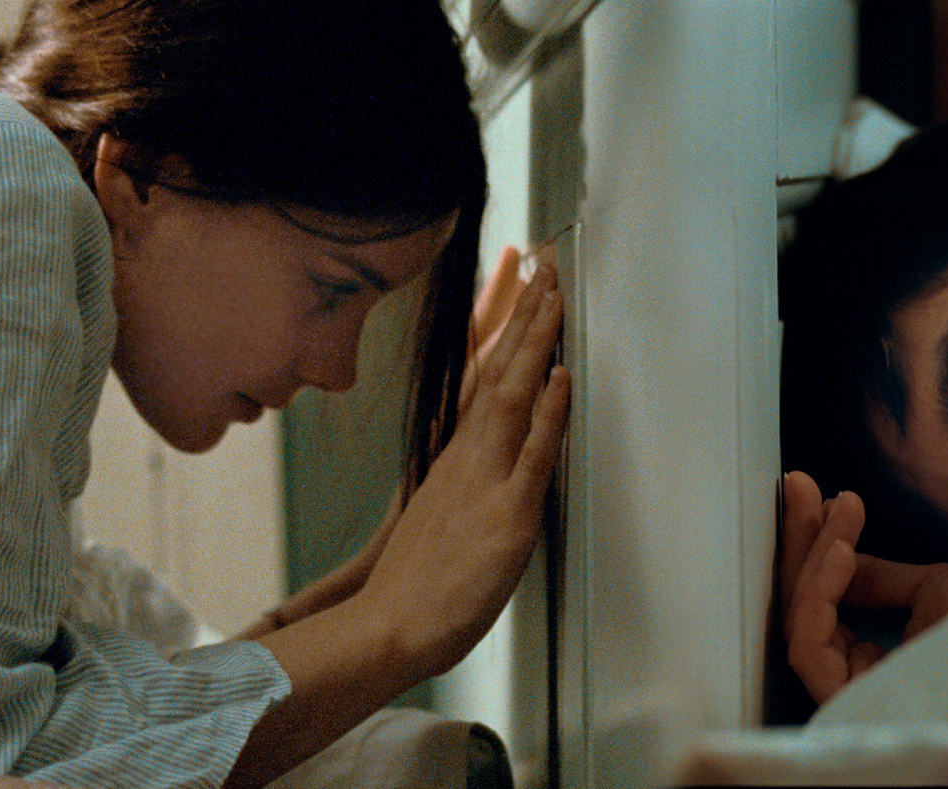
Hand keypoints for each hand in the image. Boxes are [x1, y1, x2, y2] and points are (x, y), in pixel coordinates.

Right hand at [247, 245, 543, 641]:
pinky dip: (549, 408)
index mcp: (449, 454)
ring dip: (537, 341)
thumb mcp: (433, 520)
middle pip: (494, 366)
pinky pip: (533, 448)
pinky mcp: (506, 512)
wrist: (386, 626)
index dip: (495, 325)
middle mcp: (463, 454)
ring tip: (555, 294)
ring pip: (513, 393)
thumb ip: (455, 486)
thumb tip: (470, 469)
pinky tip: (561, 374)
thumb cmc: (410, 587)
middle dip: (520, 310)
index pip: (475, 374)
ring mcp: (483, 478)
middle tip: (539, 261)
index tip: (509, 281)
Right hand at [778, 471, 947, 704]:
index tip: (824, 497)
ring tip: (836, 511)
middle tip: (800, 484)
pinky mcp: (849, 702)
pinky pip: (809, 649)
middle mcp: (860, 683)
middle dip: (803, 543)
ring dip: (812, 560)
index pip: (828, 608)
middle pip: (805, 614)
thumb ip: (877, 578)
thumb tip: (832, 553)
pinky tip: (841, 552)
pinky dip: (818, 596)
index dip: (819, 550)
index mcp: (879, 664)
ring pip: (801, 626)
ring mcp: (853, 696)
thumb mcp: (934, 588)